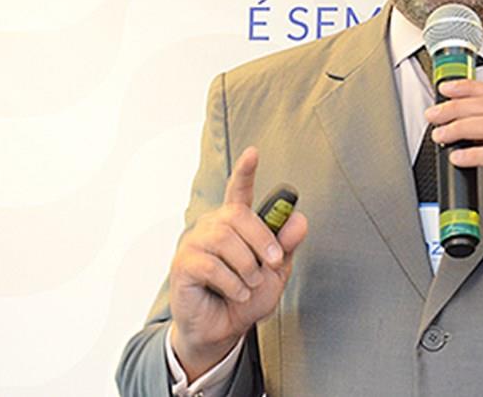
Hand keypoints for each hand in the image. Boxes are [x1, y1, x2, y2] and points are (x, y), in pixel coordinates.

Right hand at [168, 146, 307, 380]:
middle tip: (274, 260)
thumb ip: (287, 246)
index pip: (239, 192)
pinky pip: (210, 265)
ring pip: (224, 239)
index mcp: (235, 225)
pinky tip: (237, 292)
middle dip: (262, 238)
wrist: (224, 330)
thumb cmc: (246, 297)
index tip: (253, 153)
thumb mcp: (276, 272)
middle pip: (236, 214)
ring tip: (251, 283)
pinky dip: (232, 282)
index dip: (246, 171)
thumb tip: (299, 220)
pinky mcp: (183, 265)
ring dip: (247, 265)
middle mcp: (213, 228)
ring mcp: (195, 244)